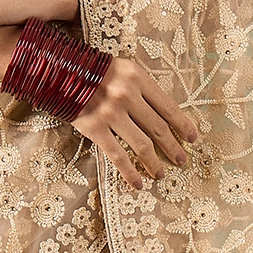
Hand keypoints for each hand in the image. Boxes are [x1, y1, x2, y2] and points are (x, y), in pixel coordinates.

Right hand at [72, 56, 198, 191]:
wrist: (59, 71)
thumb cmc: (95, 71)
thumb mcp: (123, 69)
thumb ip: (142, 88)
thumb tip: (161, 114)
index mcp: (138, 78)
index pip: (168, 107)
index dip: (183, 125)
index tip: (192, 139)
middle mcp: (127, 96)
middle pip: (158, 128)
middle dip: (173, 147)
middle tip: (181, 160)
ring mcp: (111, 113)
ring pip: (141, 144)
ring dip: (154, 162)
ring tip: (160, 173)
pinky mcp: (95, 128)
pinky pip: (117, 155)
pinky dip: (130, 172)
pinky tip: (137, 183)